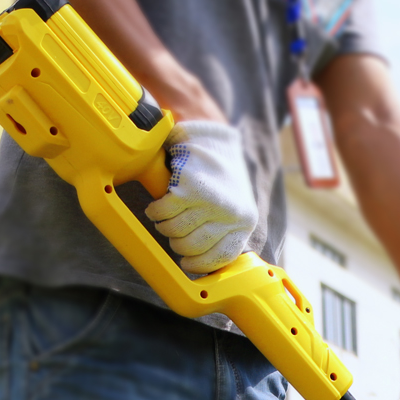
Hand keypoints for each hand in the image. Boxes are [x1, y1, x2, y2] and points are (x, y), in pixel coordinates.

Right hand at [144, 121, 258, 274]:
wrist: (210, 135)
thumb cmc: (219, 175)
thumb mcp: (234, 205)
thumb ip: (225, 230)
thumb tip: (201, 260)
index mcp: (244, 222)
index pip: (220, 257)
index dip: (199, 264)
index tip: (186, 262)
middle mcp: (231, 215)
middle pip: (192, 247)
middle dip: (177, 243)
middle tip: (172, 232)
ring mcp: (210, 202)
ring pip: (175, 232)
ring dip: (163, 227)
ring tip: (164, 217)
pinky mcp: (189, 188)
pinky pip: (163, 213)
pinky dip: (155, 212)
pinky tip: (157, 207)